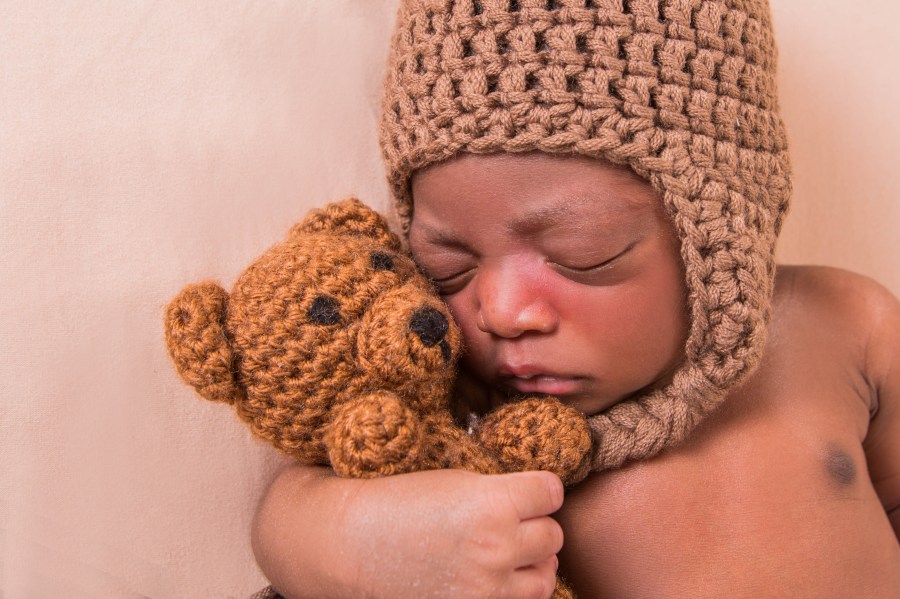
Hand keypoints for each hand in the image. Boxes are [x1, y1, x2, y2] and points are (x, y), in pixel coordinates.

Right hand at [253, 466, 563, 598]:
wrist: (349, 544)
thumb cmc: (398, 501)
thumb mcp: (456, 480)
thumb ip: (504, 490)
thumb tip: (546, 499)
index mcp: (492, 503)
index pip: (552, 491)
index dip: (538, 489)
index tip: (525, 490)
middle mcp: (496, 547)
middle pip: (552, 535)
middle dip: (534, 525)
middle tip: (508, 521)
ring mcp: (487, 588)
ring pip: (546, 575)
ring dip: (531, 562)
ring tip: (503, 551)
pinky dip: (513, 589)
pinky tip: (492, 575)